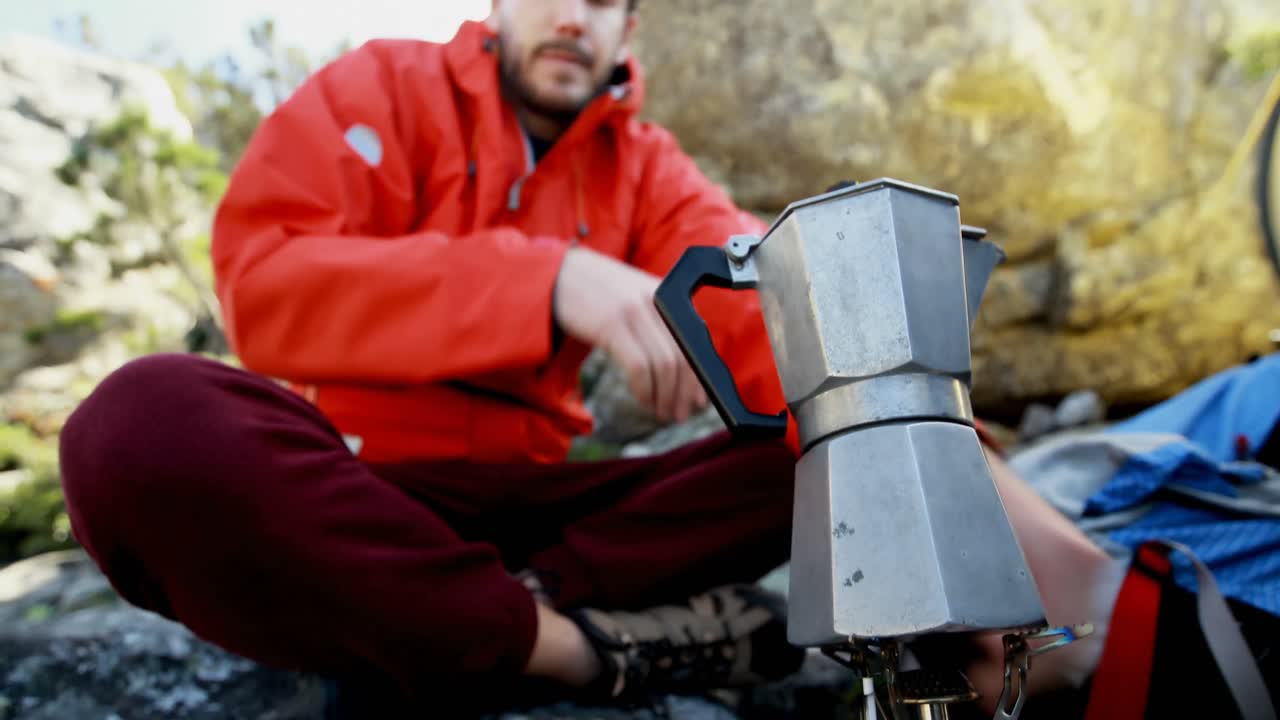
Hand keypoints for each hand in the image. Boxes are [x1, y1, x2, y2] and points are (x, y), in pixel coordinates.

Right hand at [553, 246, 707, 422]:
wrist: (558, 274)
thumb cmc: (597, 293)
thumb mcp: (636, 298)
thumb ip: (659, 321)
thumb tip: (681, 370)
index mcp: (667, 294)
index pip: (694, 341)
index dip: (699, 377)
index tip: (698, 401)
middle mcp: (656, 300)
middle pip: (683, 356)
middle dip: (684, 393)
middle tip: (679, 414)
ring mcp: (634, 311)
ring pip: (664, 364)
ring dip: (664, 396)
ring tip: (660, 412)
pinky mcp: (612, 324)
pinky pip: (639, 366)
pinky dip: (644, 389)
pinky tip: (643, 399)